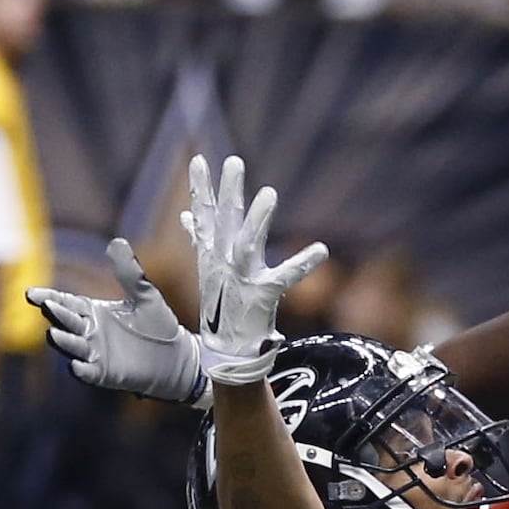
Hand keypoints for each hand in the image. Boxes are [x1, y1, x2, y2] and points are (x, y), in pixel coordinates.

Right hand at [30, 239, 206, 404]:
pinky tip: (76, 365)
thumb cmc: (159, 326)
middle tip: (46, 306)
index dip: (49, 298)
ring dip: (64, 341)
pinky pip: (89, 372)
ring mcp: (95, 354)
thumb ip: (130, 272)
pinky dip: (82, 370)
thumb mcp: (145, 295)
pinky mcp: (106, 374)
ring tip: (53, 333)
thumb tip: (116, 242)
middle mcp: (89, 333)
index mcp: (94, 312)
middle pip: (67, 322)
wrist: (176, 357)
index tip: (31, 294)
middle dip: (57, 315)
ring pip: (74, 346)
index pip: (66, 303)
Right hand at [180, 154, 327, 388]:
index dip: (200, 189)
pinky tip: (321, 250)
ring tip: (269, 193)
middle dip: (228, 192)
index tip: (197, 160)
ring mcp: (242, 279)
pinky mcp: (263, 296)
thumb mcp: (208, 267)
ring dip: (257, 219)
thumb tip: (186, 216)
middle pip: (225, 222)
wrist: (229, 348)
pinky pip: (285, 278)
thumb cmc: (222, 303)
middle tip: (234, 161)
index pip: (204, 216)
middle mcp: (224, 263)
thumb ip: (200, 238)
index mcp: (212, 254)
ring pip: (247, 244)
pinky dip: (303, 264)